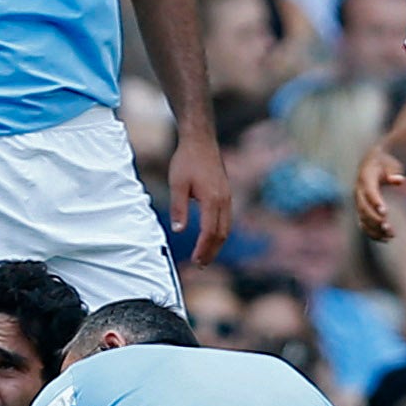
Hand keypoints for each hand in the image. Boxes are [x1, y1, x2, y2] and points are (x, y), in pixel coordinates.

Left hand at [166, 134, 231, 265]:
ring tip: (206, 255)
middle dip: (211, 251)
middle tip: (200, 264)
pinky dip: (220, 232)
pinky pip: (226, 218)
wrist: (200, 140)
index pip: (210, 232)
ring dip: (217, 243)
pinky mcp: (226, 193)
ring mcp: (227, 196)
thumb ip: (178, 208)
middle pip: (221, 233)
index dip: (203, 249)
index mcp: (212, 199)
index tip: (195, 261)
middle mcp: (224, 200)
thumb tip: (179, 230)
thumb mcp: (177, 184)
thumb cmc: (187, 160)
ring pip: (226, 227)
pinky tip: (211, 236)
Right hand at [353, 144, 405, 241]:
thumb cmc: (385, 164)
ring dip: (375, 229)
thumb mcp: (391, 164)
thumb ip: (394, 172)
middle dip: (375, 219)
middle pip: (363, 208)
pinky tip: (385, 239)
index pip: (368, 191)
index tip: (385, 212)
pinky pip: (363, 224)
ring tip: (391, 235)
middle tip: (389, 228)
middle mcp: (358, 191)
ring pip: (362, 218)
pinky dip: (372, 233)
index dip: (375, 202)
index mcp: (365, 178)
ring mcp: (358, 202)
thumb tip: (398, 180)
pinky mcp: (361, 210)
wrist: (372, 164)